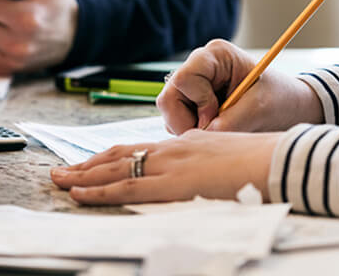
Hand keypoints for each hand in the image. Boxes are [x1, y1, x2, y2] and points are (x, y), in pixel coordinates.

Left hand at [50, 130, 280, 204]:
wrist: (279, 160)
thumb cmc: (262, 162)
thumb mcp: (227, 159)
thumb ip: (206, 166)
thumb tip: (197, 177)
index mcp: (184, 144)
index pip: (137, 149)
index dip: (110, 156)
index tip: (90, 163)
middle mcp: (172, 149)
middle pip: (119, 154)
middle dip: (87, 165)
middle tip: (61, 171)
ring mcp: (171, 164)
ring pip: (115, 168)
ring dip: (83, 176)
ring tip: (59, 181)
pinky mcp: (173, 183)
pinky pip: (128, 186)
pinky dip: (99, 190)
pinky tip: (80, 194)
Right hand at [157, 39, 323, 134]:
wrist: (289, 107)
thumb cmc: (280, 100)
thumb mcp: (259, 109)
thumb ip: (230, 121)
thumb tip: (203, 136)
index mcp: (216, 55)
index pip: (184, 78)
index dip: (197, 102)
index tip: (219, 115)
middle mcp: (198, 66)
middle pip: (169, 98)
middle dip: (187, 121)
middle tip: (215, 130)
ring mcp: (191, 85)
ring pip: (170, 113)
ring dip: (190, 128)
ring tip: (221, 128)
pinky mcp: (190, 103)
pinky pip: (176, 122)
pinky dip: (193, 132)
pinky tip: (216, 129)